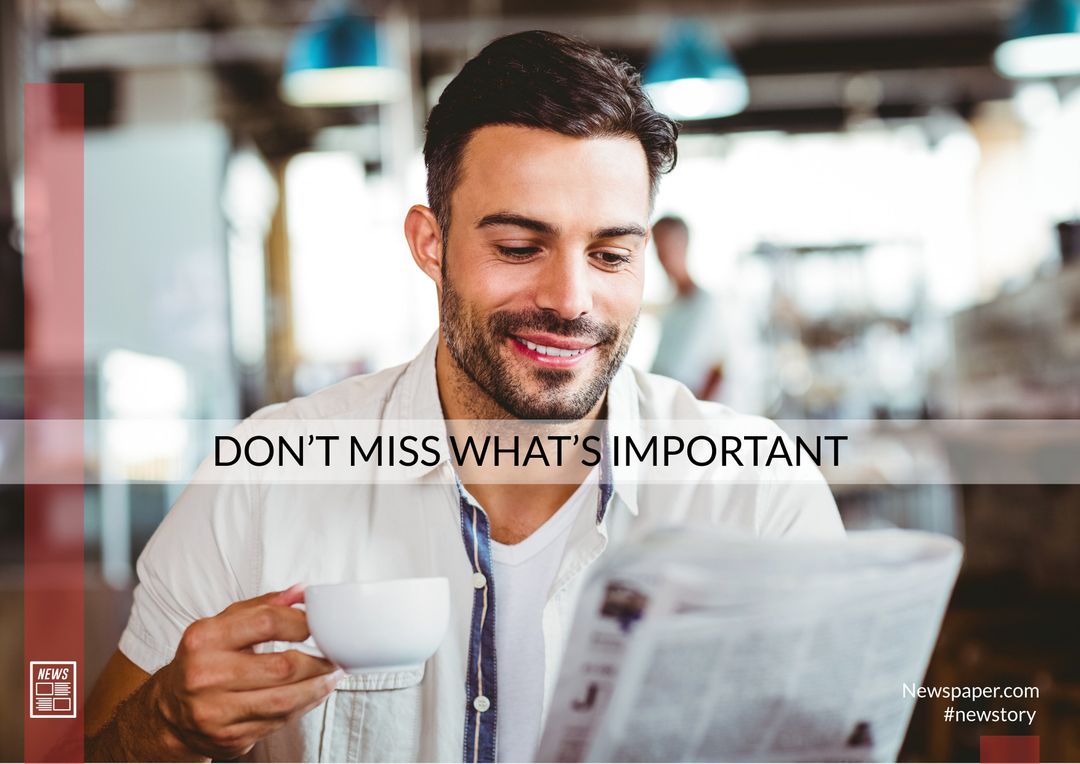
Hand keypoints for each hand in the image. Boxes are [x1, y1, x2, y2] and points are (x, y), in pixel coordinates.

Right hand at [149, 585, 342, 759]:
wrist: (169, 712)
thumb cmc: (204, 660)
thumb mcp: (223, 624)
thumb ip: (263, 606)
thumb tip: (302, 591)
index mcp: (204, 639)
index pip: (267, 622)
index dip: (302, 622)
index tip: (320, 625)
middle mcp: (205, 676)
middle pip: (282, 667)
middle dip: (319, 662)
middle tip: (336, 655)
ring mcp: (215, 712)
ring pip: (285, 700)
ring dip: (318, 687)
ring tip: (332, 675)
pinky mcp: (228, 738)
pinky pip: (279, 722)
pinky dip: (303, 706)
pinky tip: (313, 694)